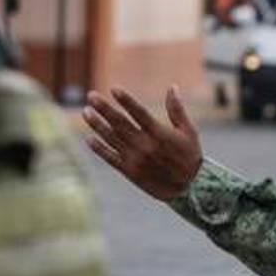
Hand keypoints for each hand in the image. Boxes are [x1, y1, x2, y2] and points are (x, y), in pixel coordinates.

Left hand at [83, 85, 203, 200]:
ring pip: (112, 139)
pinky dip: (99, 149)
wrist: (190, 188)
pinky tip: (89, 139)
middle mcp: (145, 145)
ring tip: (86, 112)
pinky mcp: (130, 172)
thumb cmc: (190, 156)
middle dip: (104, 109)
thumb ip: (177, 110)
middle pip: (120, 124)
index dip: (126, 101)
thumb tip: (172, 87)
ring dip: (97, 125)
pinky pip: (111, 158)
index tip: (113, 89)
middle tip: (91, 96)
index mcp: (159, 134)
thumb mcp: (189, 131)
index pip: (139, 113)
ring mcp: (136, 159)